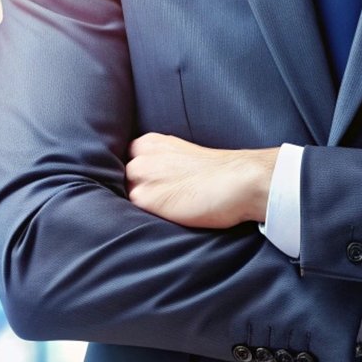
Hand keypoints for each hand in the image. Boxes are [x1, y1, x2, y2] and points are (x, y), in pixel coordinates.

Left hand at [124, 133, 278, 229]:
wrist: (239, 180)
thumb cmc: (221, 173)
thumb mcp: (184, 154)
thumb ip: (162, 163)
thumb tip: (152, 183)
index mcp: (150, 142)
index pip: (127, 163)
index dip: (139, 178)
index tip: (152, 188)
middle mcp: (140, 156)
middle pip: (123, 181)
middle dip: (137, 191)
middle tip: (162, 203)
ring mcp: (140, 177)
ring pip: (126, 197)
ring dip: (141, 206)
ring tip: (166, 212)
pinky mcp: (144, 199)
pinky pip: (131, 214)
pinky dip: (144, 219)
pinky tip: (166, 219)